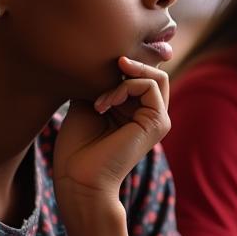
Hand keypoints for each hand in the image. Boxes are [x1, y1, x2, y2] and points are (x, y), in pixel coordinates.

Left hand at [53, 57, 170, 212]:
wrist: (78, 178)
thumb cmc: (77, 147)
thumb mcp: (88, 102)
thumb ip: (104, 82)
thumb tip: (112, 58)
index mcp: (138, 111)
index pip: (144, 73)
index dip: (126, 62)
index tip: (95, 68)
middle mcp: (152, 114)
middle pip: (155, 71)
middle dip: (129, 64)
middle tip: (104, 70)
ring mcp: (158, 119)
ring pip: (157, 75)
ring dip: (123, 78)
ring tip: (99, 98)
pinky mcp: (157, 123)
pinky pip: (149, 86)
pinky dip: (124, 87)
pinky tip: (102, 104)